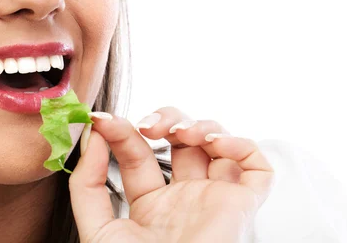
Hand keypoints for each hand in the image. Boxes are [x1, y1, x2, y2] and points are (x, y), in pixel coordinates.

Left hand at [69, 107, 274, 242]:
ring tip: (180, 134)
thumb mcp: (97, 228)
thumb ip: (88, 183)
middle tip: (147, 125)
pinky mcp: (243, 205)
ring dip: (198, 124)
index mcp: (151, 204)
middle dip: (165, 119)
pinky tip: (213, 144)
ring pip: (217, 144)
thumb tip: (93, 136)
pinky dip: (241, 144)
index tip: (102, 119)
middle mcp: (184, 197)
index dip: (122, 132)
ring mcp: (214, 198)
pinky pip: (257, 167)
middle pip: (180, 140)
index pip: (137, 153)